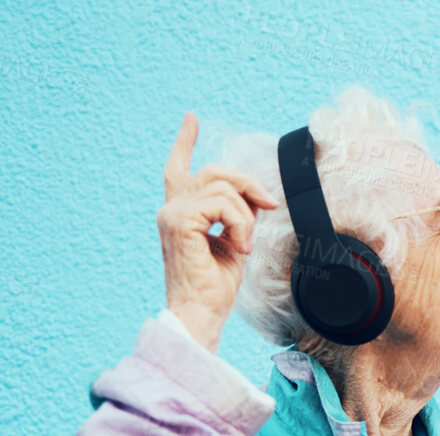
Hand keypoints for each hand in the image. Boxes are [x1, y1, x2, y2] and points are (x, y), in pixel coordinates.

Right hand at [159, 113, 278, 352]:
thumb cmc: (215, 288)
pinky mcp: (179, 221)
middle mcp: (171, 209)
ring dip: (246, 214)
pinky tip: (239, 247)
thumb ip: (237, 216)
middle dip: (248, 184)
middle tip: (269, 204)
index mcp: (180, 213)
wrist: (201, 313)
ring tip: (244, 243)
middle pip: (215, 172)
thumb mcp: (233, 243)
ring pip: (223, 187)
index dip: (185, 142)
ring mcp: (171, 213)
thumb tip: (257, 198)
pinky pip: (223, 205)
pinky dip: (240, 224)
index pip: (178, 169)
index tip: (190, 118)